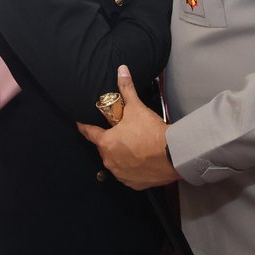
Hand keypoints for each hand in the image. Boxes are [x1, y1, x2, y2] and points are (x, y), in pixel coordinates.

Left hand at [77, 65, 180, 189]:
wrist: (173, 155)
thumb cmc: (150, 132)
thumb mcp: (136, 107)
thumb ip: (126, 88)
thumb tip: (121, 69)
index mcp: (106, 143)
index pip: (89, 133)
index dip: (84, 127)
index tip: (81, 124)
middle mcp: (109, 160)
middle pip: (104, 147)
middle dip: (110, 140)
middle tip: (120, 132)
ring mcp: (121, 174)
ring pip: (116, 162)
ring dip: (121, 155)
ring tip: (133, 146)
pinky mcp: (134, 184)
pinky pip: (128, 174)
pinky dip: (132, 168)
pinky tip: (141, 161)